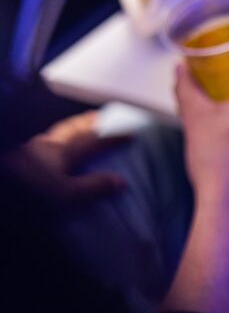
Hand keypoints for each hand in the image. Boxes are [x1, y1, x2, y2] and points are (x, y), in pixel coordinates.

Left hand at [1, 112, 126, 214]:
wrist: (1, 187)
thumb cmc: (28, 190)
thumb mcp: (66, 194)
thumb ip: (94, 187)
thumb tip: (122, 181)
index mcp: (64, 151)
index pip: (95, 140)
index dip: (114, 136)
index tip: (132, 133)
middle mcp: (48, 144)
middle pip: (73, 128)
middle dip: (90, 122)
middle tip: (102, 118)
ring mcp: (31, 147)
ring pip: (56, 132)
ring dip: (71, 126)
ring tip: (80, 126)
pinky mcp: (18, 152)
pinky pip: (43, 140)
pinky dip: (54, 138)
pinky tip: (51, 144)